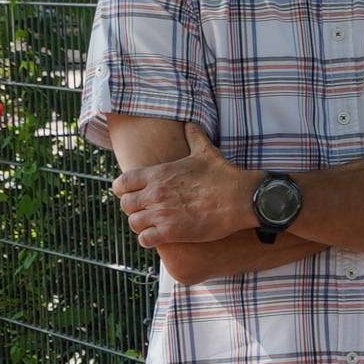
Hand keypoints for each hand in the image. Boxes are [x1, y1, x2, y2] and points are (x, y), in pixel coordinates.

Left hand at [114, 127, 259, 248]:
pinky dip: (149, 239)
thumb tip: (191, 124)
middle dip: (133, 208)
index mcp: (158, 173)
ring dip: (141, 224)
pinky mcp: (171, 233)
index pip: (122, 183)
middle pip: (125, 205)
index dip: (123, 189)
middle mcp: (155, 193)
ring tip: (152, 224)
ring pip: (134, 223)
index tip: (132, 193)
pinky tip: (159, 236)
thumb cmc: (224, 175)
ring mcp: (162, 214)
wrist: (240, 198)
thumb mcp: (205, 151)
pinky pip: (146, 239)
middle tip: (145, 210)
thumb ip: (194, 136)